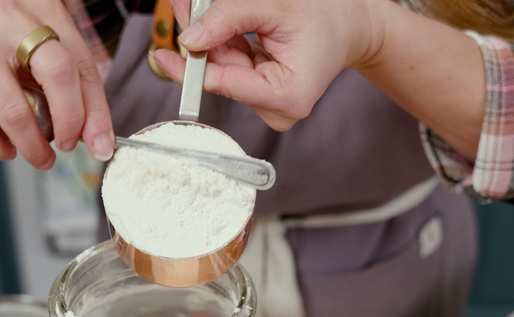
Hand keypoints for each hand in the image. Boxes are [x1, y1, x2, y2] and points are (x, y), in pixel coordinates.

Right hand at [0, 0, 113, 168]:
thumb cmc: (0, 54)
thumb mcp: (40, 59)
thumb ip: (75, 93)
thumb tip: (99, 143)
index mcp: (42, 7)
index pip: (81, 64)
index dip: (95, 112)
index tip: (100, 145)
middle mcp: (9, 15)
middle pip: (57, 74)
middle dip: (68, 123)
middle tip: (65, 146)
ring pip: (16, 111)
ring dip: (32, 146)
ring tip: (38, 156)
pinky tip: (4, 149)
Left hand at [150, 0, 384, 130]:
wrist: (351, 24)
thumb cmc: (325, 15)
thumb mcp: (275, 7)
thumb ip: (230, 19)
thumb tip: (190, 37)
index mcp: (287, 96)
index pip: (226, 83)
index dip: (191, 68)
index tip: (162, 55)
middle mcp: (277, 108)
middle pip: (221, 75)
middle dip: (199, 40)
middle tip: (183, 5)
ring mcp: (269, 103)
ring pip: (223, 68)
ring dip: (207, 36)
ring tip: (193, 5)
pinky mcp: (263, 93)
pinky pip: (232, 66)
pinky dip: (221, 41)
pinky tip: (208, 18)